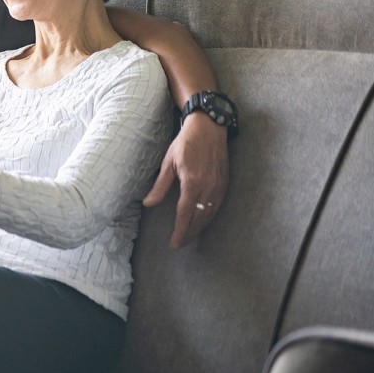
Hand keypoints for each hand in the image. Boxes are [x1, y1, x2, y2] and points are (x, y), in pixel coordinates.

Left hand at [143, 113, 228, 248]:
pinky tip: (202, 221)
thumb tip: (148, 204)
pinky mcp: (225, 183)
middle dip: (189, 233)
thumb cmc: (185, 143)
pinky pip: (217, 206)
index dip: (179, 231)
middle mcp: (208, 187)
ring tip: (189, 236)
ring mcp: (219, 186)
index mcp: (192, 182)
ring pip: (210, 214)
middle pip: (199, 218)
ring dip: (199, 228)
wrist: (209, 127)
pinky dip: (209, 217)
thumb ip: (160, 186)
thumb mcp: (168, 163)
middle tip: (180, 244)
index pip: (185, 214)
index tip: (174, 244)